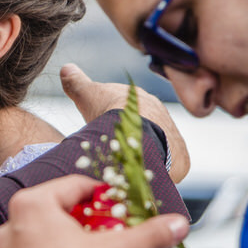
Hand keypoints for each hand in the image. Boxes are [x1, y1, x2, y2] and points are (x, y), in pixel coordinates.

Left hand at [0, 174, 190, 247]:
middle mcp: (12, 228)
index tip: (119, 207)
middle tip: (111, 236)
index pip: (75, 186)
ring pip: (48, 245)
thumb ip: (149, 234)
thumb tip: (178, 224)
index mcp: (32, 205)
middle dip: (88, 227)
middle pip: (59, 216)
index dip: (103, 195)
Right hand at [59, 63, 190, 182]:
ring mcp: (174, 138)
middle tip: (119, 156)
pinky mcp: (181, 160)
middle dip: (134, 143)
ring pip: (160, 151)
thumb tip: (66, 68)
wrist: (134, 130)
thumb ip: (76, 82)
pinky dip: (160, 174)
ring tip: (130, 171)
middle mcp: (163, 117)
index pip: (133, 114)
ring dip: (147, 160)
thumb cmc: (109, 110)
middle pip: (148, 134)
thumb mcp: (87, 94)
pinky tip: (145, 179)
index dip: (120, 124)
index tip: (111, 135)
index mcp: (144, 101)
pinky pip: (172, 169)